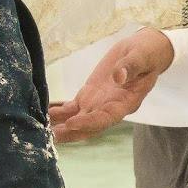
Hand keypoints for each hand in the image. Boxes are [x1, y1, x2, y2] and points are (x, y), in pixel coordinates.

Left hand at [50, 27, 176, 142]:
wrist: (143, 52)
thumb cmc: (146, 54)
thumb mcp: (141, 57)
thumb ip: (130, 67)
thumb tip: (118, 76)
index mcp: (126, 103)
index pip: (106, 118)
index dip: (89, 122)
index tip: (72, 123)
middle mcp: (111, 108)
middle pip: (89, 126)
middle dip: (70, 132)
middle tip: (50, 136)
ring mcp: (98, 103)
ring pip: (77, 119)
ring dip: (61, 125)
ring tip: (40, 128)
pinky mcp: (89, 95)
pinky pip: (72, 107)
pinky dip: (59, 111)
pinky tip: (44, 111)